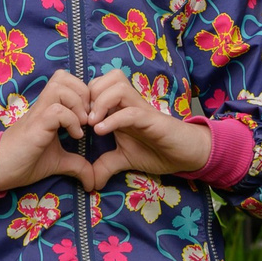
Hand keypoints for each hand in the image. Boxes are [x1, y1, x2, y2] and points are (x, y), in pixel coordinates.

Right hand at [0, 72, 98, 192]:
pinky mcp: (35, 126)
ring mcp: (38, 114)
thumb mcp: (57, 162)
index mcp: (48, 109)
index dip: (83, 92)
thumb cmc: (24, 162)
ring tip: (82, 124)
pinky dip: (71, 120)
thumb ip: (76, 164)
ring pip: (59, 87)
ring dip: (77, 103)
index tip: (90, 115)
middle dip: (83, 93)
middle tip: (88, 116)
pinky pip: (57, 110)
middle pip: (63, 77)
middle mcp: (42, 106)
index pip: (65, 81)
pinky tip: (75, 135)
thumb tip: (93, 179)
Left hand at [84, 70, 213, 180]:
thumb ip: (106, 165)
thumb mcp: (125, 159)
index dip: (83, 97)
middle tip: (83, 118)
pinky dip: (114, 119)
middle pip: (107, 78)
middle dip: (90, 95)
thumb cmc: (157, 150)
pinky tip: (102, 132)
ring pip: (118, 86)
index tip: (75, 118)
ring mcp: (141, 109)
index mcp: (120, 108)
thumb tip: (90, 182)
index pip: (98, 85)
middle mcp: (130, 104)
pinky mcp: (152, 120)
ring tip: (93, 124)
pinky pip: (131, 112)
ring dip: (101, 102)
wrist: (186, 154)